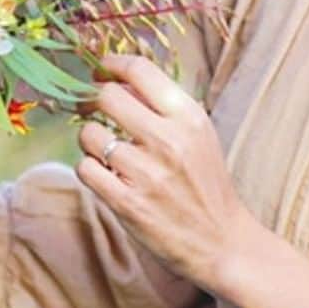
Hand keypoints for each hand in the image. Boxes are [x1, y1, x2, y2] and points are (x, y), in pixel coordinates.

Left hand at [76, 53, 248, 291]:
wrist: (222, 243)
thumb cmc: (206, 183)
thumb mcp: (198, 134)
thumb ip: (163, 105)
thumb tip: (120, 79)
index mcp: (189, 117)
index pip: (140, 70)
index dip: (112, 64)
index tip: (102, 70)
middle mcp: (169, 140)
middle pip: (108, 97)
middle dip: (95, 101)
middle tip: (94, 110)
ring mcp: (147, 173)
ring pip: (90, 133)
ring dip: (90, 139)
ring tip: (105, 150)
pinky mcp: (128, 204)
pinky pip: (85, 169)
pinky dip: (89, 169)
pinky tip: (104, 174)